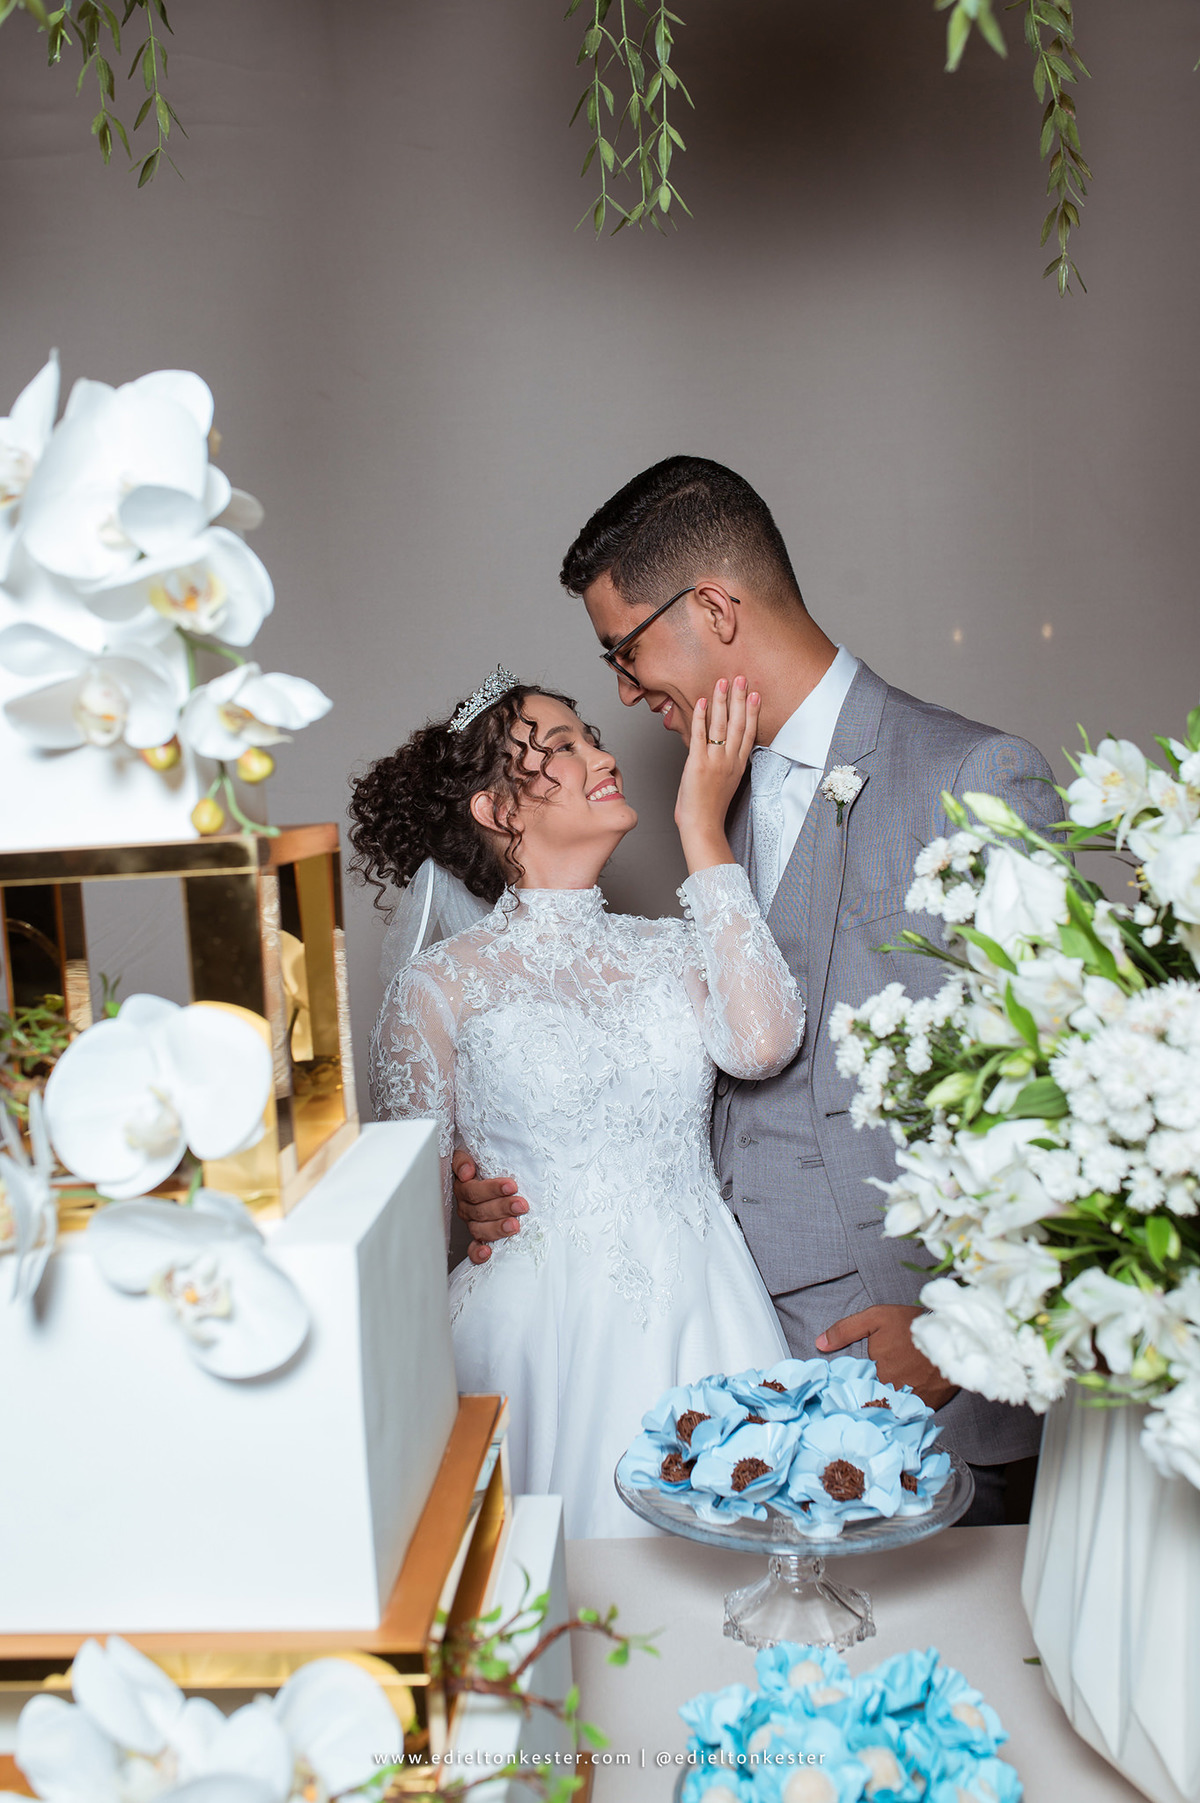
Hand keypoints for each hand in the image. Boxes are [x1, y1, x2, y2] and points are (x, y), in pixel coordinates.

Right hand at [451, 1149, 528, 1265]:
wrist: (492, 1175)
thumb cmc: (486, 1166)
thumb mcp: (473, 1156)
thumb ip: (463, 1160)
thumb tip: (466, 1171)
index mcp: (464, 1188)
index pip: (474, 1191)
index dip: (492, 1189)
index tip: (512, 1186)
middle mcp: (467, 1207)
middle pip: (479, 1211)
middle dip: (502, 1208)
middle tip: (521, 1205)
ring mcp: (472, 1223)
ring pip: (480, 1229)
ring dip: (497, 1228)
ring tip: (515, 1226)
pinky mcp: (479, 1237)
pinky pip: (473, 1248)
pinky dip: (478, 1253)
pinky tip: (487, 1252)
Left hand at [674, 676, 760, 873]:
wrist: (703, 827)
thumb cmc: (710, 811)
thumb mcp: (724, 785)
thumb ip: (723, 766)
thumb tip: (717, 753)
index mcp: (737, 766)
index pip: (749, 733)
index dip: (752, 712)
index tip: (756, 694)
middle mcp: (729, 761)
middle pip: (738, 724)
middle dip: (740, 699)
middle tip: (742, 678)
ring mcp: (714, 761)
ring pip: (721, 725)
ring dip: (722, 702)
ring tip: (723, 683)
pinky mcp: (698, 763)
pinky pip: (700, 735)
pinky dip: (701, 718)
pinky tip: (703, 702)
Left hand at [816, 1304, 959, 1411]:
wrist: (952, 1333)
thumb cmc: (911, 1325)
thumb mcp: (876, 1318)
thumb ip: (846, 1330)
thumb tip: (819, 1344)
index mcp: (876, 1374)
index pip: (854, 1394)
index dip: (848, 1396)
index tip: (837, 1402)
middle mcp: (894, 1392)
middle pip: (872, 1405)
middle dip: (866, 1405)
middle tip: (857, 1405)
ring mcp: (913, 1401)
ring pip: (891, 1412)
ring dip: (884, 1411)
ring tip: (876, 1411)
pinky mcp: (929, 1406)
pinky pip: (911, 1415)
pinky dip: (904, 1413)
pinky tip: (898, 1410)